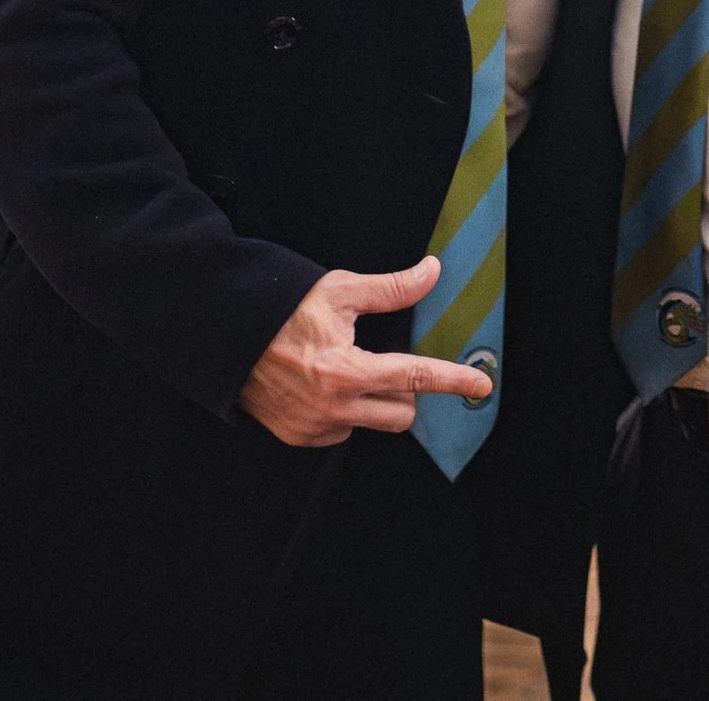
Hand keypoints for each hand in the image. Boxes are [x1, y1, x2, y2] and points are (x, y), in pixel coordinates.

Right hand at [236, 257, 490, 446]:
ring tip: (350, 371)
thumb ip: (391, 289)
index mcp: (346, 370)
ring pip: (372, 424)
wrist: (227, 336)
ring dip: (374, 402)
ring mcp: (314, 426)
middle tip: (391, 364)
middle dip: (407, 391)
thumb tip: (430, 272)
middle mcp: (333, 406)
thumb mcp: (339, 292)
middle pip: (401, 413)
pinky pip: (341, 432)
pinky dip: (345, 413)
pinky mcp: (298, 436)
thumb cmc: (282, 310)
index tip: (481, 384)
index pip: (415, 377)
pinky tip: (326, 387)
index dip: (452, 379)